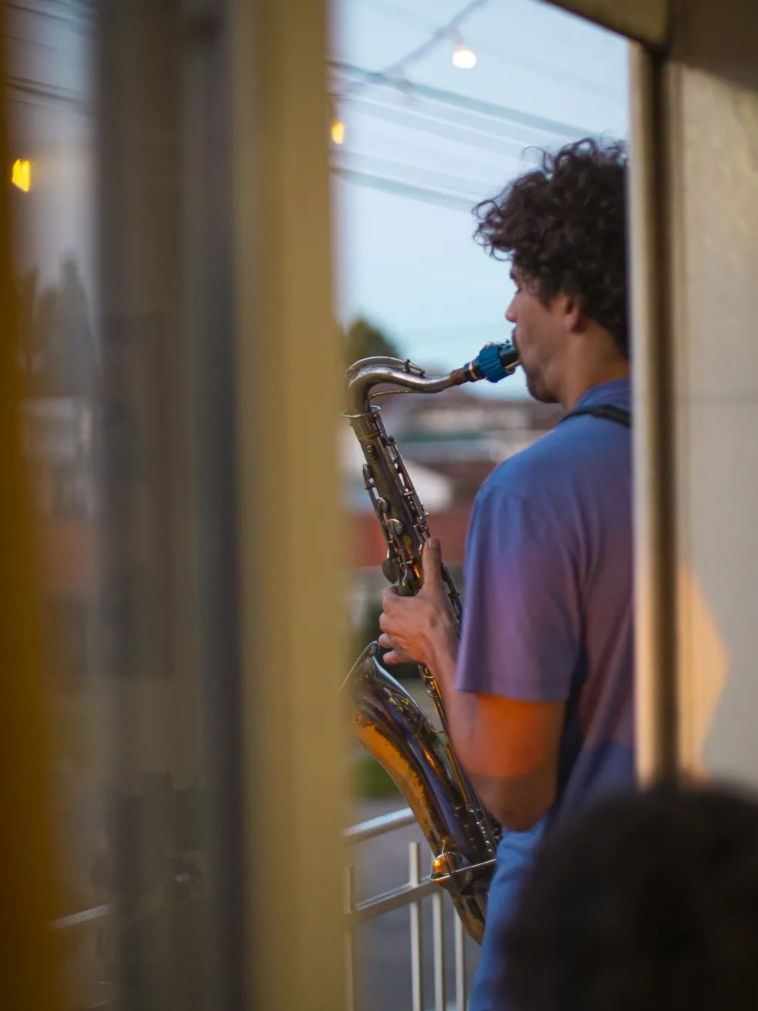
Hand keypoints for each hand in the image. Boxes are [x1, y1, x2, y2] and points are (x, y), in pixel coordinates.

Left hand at [378, 538, 456, 668]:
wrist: (442, 649)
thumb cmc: (437, 620)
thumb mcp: (435, 588)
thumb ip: (431, 563)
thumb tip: (432, 541)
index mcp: (392, 605)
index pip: (386, 593)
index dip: (396, 590)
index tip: (405, 590)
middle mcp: (388, 623)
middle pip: (386, 612)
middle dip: (396, 610)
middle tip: (412, 608)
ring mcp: (392, 640)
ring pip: (385, 633)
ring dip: (393, 631)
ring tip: (407, 628)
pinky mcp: (399, 655)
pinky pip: (390, 654)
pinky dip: (394, 652)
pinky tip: (403, 649)